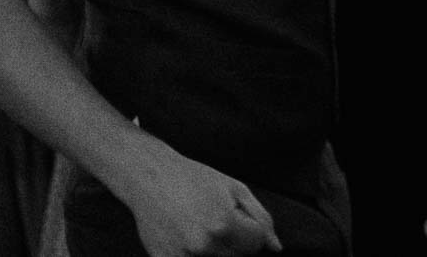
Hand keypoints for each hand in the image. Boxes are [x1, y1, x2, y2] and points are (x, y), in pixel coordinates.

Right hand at [124, 148, 280, 255]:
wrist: (151, 177)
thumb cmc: (193, 178)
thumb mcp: (235, 188)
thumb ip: (261, 218)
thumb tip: (275, 247)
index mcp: (224, 224)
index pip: (256, 245)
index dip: (252, 230)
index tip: (239, 217)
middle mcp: (204, 245)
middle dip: (236, 241)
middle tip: (218, 220)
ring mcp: (183, 256)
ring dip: (217, 250)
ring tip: (203, 226)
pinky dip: (198, 254)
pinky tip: (189, 237)